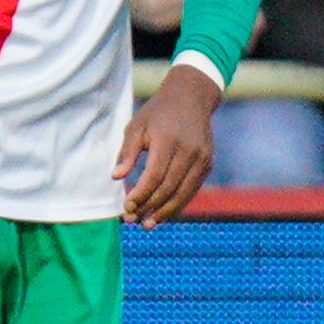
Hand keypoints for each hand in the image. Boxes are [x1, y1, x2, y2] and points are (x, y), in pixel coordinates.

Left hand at [116, 62, 220, 226]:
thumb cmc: (157, 114)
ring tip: (148, 224)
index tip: (126, 206)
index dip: (141, 194)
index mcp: (169, 141)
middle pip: (169, 187)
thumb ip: (127, 152)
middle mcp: (190, 151)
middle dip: (150, 207)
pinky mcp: (208, 164)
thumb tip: (115, 177)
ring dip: (165, 211)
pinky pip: (192, 189)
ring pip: (183, 192)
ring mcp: (202, 158)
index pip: (155, 175)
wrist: (190, 98)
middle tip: (133, 221)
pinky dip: (178, 203)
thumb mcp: (136, 126)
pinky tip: (164, 213)